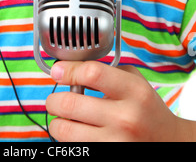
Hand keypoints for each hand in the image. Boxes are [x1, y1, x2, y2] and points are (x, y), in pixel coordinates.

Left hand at [46, 60, 194, 141]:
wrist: (168, 142)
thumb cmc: (145, 108)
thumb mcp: (134, 81)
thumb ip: (105, 71)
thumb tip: (67, 69)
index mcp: (133, 91)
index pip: (91, 74)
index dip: (68, 70)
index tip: (58, 71)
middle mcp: (125, 118)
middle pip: (70, 103)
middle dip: (54, 100)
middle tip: (55, 99)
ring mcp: (116, 142)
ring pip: (65, 131)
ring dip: (57, 123)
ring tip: (63, 118)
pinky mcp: (108, 155)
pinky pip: (74, 148)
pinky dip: (68, 140)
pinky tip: (77, 133)